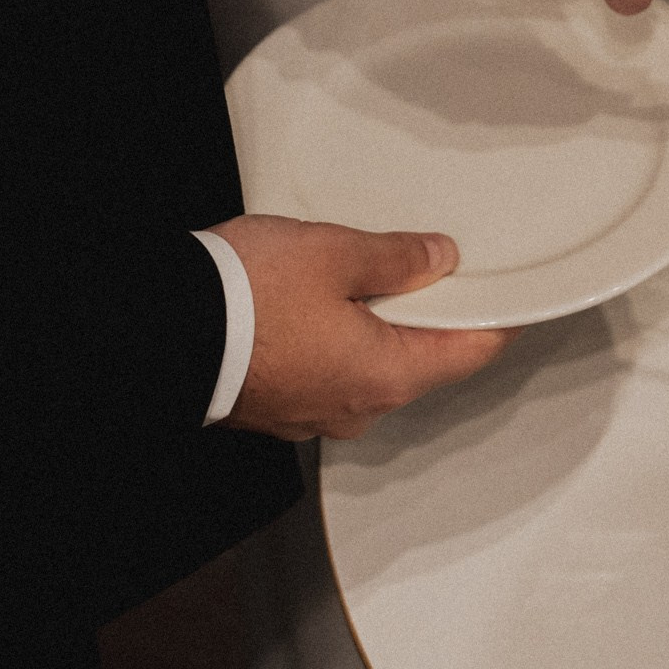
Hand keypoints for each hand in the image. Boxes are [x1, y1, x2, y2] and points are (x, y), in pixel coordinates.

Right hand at [210, 215, 515, 440]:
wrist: (154, 334)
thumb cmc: (246, 297)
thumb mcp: (334, 253)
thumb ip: (396, 257)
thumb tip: (439, 258)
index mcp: (386, 376)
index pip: (471, 352)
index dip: (498, 317)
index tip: (514, 295)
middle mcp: (357, 409)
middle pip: (421, 360)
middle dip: (432, 315)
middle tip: (440, 268)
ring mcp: (313, 414)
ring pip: (371, 367)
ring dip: (380, 326)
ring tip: (373, 275)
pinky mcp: (276, 407)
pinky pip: (327, 372)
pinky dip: (338, 339)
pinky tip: (323, 302)